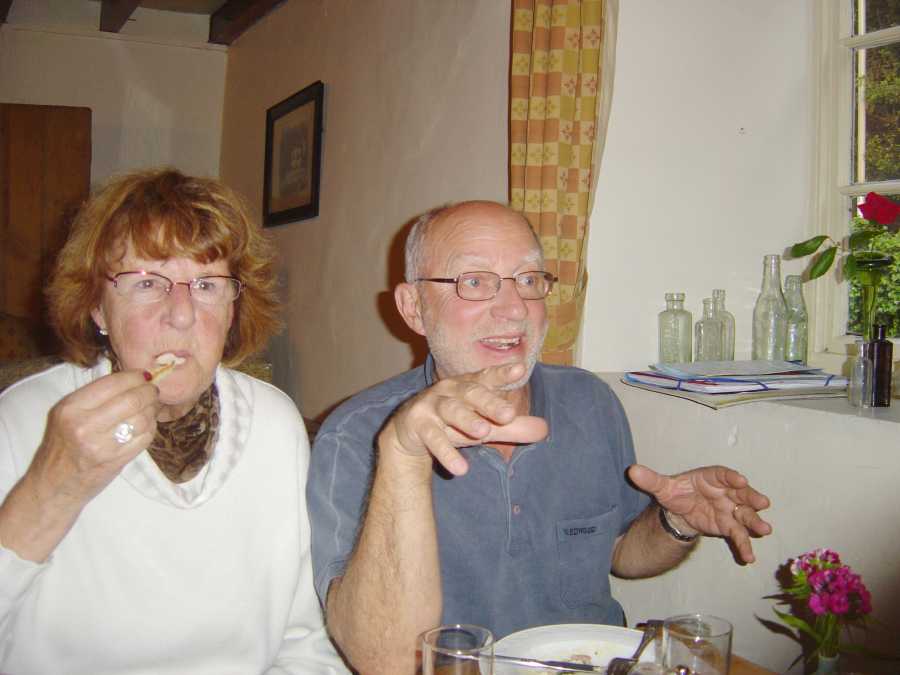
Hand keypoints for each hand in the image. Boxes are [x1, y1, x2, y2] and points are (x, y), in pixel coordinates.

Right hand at [27, 369, 160, 507]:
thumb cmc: (61, 447)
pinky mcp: (116, 462)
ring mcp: (102, 446)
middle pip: (132, 399)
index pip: (113, 383)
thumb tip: (132, 377)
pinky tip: (147, 425)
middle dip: (149, 392)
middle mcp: (84, 426)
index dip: (135, 377)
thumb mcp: (66, 416)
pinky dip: (151, 428)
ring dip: (152, 411)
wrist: (52, 486)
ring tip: (151, 408)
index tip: (143, 376)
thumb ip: (94, 396)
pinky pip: (145, 438)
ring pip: (142, 419)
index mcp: (71, 408)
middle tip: (153, 391)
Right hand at [380, 363, 547, 475]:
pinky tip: (461, 469)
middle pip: (472, 393)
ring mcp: (432, 406)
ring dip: (467, 420)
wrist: (409, 433)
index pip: (488, 378)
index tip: (521, 369)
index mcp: (469, 386)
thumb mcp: (484, 425)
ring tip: (483, 433)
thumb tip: (545, 429)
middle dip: (490, 403)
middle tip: (509, 414)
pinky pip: (433, 438)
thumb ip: (512, 428)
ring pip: (451, 410)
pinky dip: (446, 453)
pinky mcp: (417, 424)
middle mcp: (450, 391)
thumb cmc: (452, 422)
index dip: (503, 374)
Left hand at [628, 464, 771, 562]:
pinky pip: (738, 536)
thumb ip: (650, 480)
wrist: (679, 511)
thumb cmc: (676, 493)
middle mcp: (725, 492)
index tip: (740, 480)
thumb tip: (632, 471)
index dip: (731, 477)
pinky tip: (749, 557)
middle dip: (752, 498)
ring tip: (764, 530)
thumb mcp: (662, 487)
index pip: (723, 475)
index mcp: (710, 478)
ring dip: (755, 522)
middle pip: (742, 493)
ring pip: (745, 515)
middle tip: (763, 502)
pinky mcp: (729, 526)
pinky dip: (744, 545)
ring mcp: (730, 509)